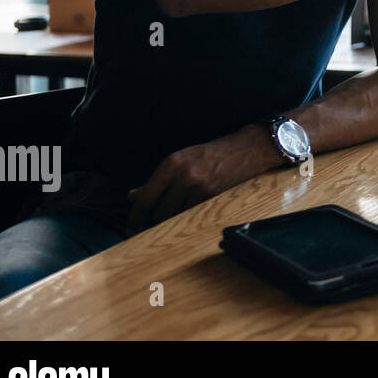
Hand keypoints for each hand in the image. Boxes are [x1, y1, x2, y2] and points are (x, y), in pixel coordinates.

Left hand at [127, 127, 273, 230]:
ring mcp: (200, 188)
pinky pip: (191, 217)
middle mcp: (184, 176)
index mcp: (171, 164)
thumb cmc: (211, 154)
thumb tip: (133, 196)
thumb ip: (157, 180)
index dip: (135, 217)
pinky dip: (187, 219)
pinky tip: (190, 213)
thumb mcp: (181, 160)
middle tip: (152, 226)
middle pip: (158, 213)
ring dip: (171, 221)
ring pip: (175, 218)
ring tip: (174, 217)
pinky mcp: (213, 198)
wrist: (246, 149)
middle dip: (154, 222)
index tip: (131, 227)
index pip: (145, 198)